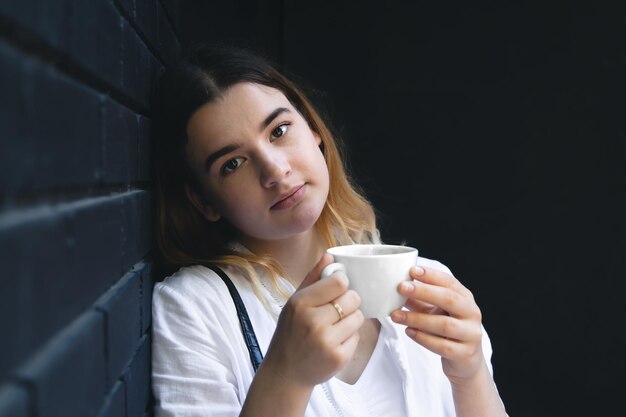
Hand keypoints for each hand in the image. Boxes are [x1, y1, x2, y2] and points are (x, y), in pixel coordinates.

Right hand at [262, 254, 363, 387]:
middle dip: (348, 302)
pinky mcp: (339, 357)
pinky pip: (357, 336)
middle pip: (353, 298)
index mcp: (301, 303)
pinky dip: (349, 338)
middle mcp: (313, 321)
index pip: (339, 282)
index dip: (342, 284)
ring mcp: (327, 341)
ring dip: (351, 320)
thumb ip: (313, 277)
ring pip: (359, 317)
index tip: (336, 290)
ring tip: (334, 327)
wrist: (285, 372)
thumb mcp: (294, 302)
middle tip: (335, 311)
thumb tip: (330, 255)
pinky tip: (334, 342)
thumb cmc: (290, 333)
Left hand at [390, 266, 483, 383]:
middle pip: (450, 299)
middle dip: (424, 292)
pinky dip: (423, 338)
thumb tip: (398, 286)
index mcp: (465, 298)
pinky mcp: (465, 353)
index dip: (431, 275)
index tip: (412, 270)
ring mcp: (471, 334)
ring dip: (417, 319)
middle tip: (401, 288)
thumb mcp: (433, 310)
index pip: (450, 282)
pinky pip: (442, 346)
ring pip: (444, 325)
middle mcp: (471, 313)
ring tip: (396, 315)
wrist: (465, 360)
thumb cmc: (446, 329)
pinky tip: (409, 332)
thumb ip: (419, 299)